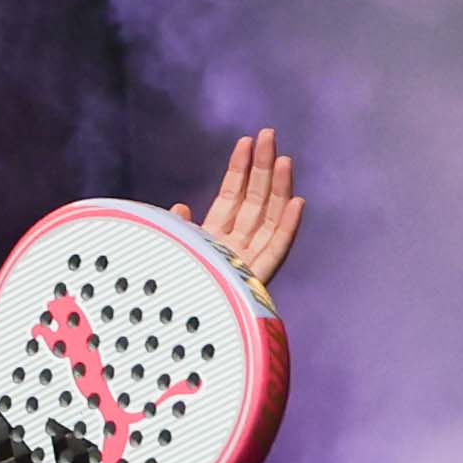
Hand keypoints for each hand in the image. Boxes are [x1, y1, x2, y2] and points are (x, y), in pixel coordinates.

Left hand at [179, 129, 304, 290]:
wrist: (171, 329)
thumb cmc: (165, 288)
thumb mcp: (167, 251)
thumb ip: (178, 229)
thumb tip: (179, 208)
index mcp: (212, 240)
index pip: (230, 197)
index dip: (238, 169)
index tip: (244, 141)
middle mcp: (234, 249)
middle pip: (254, 201)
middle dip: (261, 167)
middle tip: (268, 134)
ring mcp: (247, 263)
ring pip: (268, 219)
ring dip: (277, 189)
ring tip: (283, 158)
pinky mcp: (256, 280)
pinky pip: (276, 251)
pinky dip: (287, 228)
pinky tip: (297, 202)